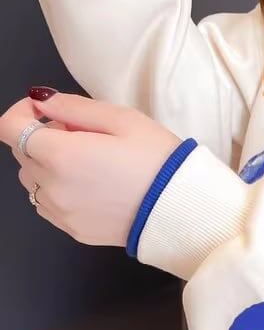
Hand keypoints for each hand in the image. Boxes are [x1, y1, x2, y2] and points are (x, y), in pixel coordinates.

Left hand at [0, 90, 182, 248]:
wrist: (180, 207)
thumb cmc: (158, 160)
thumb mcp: (123, 119)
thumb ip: (74, 106)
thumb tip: (41, 100)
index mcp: (61, 155)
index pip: (10, 128)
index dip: (21, 112)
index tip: (44, 109)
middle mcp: (51, 186)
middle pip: (22, 153)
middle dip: (42, 136)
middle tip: (82, 133)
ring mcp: (60, 212)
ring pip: (33, 180)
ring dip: (49, 165)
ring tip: (90, 161)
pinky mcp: (72, 230)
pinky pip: (49, 204)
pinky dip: (59, 189)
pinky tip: (93, 184)